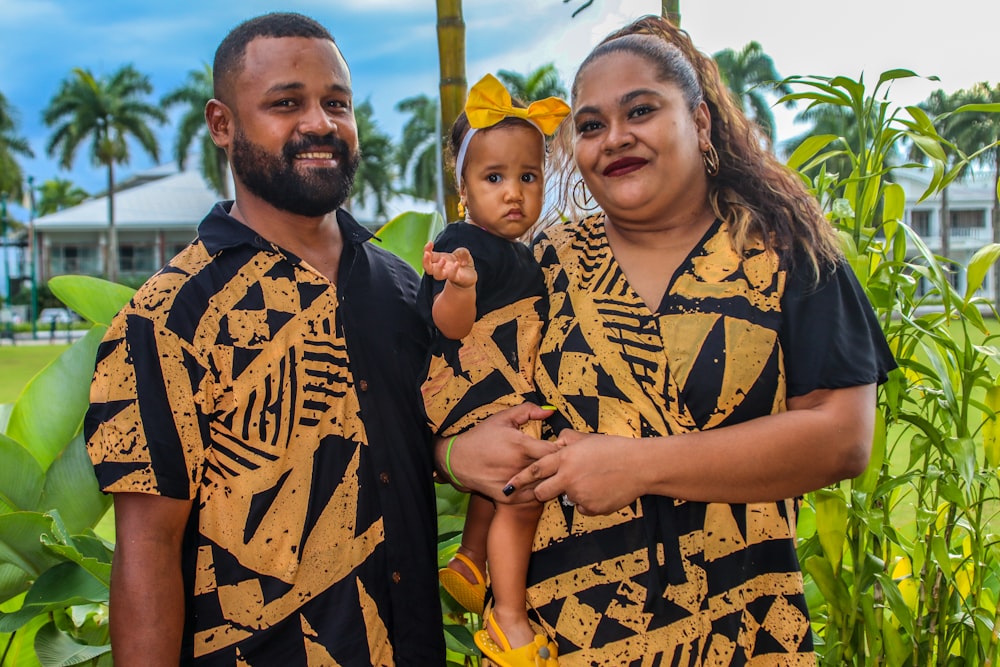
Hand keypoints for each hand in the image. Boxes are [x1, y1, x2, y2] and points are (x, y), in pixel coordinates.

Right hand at [422, 242, 476, 288]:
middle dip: (425, 261)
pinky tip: (457, 263)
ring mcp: (447, 274)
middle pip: (427, 267)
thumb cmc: (462, 262)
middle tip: (427, 254)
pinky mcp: (455, 278)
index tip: (430, 242)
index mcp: (439, 258)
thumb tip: (459, 260)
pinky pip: (451, 276)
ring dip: (438, 268)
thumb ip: (461, 251)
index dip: (427, 249)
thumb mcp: (463, 252)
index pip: (428, 254)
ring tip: (443, 260)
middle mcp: (440, 267)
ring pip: (437, 275)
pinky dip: (453, 270)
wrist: (469, 275)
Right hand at [439, 403, 559, 503]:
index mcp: (521, 446)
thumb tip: (550, 411)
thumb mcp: (503, 418)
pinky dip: (537, 489)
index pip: (555, 451)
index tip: (557, 446)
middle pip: (552, 468)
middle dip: (557, 463)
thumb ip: (528, 410)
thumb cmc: (482, 437)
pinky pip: (533, 496)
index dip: (560, 448)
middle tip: (556, 458)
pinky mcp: (509, 498)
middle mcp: (519, 466)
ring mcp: (515, 484)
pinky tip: (534, 480)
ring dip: (549, 477)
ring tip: (546, 470)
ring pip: (545, 484)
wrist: (458, 460)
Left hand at [508, 429, 642, 515]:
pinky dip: (589, 502)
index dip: (520, 478)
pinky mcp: (591, 507)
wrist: (639, 466)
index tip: (508, 485)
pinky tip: (603, 490)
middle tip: (551, 488)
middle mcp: (568, 477)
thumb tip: (557, 440)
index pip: (535, 469)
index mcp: (566, 457)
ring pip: (566, 499)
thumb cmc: (615, 449)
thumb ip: (568, 440)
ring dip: (574, 493)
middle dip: (542, 492)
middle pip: (542, 492)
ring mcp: (579, 494)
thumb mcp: (588, 438)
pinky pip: (583, 507)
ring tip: (594, 481)